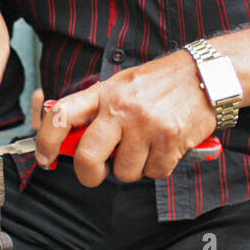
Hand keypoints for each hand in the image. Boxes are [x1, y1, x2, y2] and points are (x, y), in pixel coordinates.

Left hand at [32, 51, 217, 186]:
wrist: (205, 75)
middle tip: (98, 172)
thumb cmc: (160, 83)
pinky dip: (160, 166)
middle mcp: (121, 108)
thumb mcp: (122, 86)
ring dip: (135, 168)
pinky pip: (154, 173)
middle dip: (90, 174)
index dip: (45, 141)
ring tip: (147, 146)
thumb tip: (70, 140)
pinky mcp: (170, 140)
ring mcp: (145, 125)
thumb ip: (98, 110)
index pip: (61, 115)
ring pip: (125, 172)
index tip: (45, 158)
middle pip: (87, 157)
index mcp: (104, 93)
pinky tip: (167, 146)